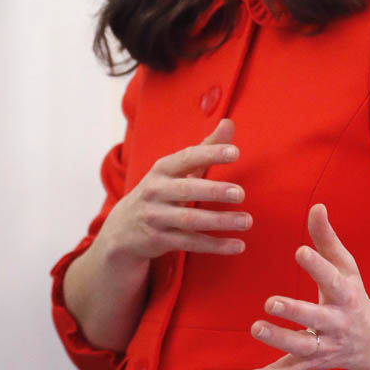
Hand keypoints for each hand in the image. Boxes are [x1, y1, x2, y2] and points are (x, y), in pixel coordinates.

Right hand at [101, 118, 250, 262]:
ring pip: (189, 220)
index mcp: (162, 169)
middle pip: (186, 189)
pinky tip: (238, 245)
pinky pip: (190, 243)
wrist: (122, 228)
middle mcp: (156, 191)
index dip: (210, 153)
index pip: (187, 157)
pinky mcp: (159, 240)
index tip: (235, 152)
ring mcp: (155, 217)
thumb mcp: (176, 169)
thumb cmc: (160, 192)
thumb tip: (229, 123)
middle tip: (240, 193)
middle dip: (213, 190)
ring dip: (219, 221)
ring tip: (246, 221)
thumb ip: (204, 148)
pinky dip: (215, 245)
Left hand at [244, 204, 369, 369]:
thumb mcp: (346, 267)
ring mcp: (323, 347)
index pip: (332, 280)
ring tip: (256, 328)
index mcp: (346, 297)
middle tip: (272, 301)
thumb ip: (327, 239)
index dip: (318, 266)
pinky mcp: (310, 363)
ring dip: (279, 340)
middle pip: (317, 319)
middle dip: (296, 312)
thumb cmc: (353, 297)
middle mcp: (336, 325)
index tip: (300, 250)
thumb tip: (316, 206)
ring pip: (301, 347)